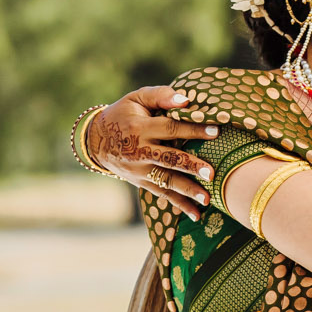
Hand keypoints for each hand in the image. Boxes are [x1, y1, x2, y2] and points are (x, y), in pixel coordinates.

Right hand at [86, 86, 218, 218]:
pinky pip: (162, 194)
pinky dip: (179, 205)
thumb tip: (186, 100)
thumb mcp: (137, 98)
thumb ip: (160, 96)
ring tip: (208, 199)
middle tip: (212, 173)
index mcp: (139, 128)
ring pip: (166, 181)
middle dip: (191, 166)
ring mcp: (140, 170)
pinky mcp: (142, 182)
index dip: (192, 130)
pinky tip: (196, 215)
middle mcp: (139, 152)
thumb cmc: (123, 114)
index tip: (215, 131)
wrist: (96, 140)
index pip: (170, 129)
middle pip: (169, 159)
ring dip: (188, 191)